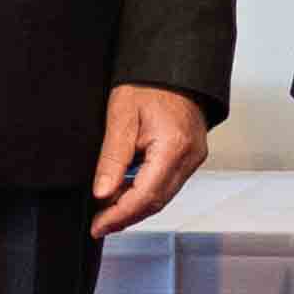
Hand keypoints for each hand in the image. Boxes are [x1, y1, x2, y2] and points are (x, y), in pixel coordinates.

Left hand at [91, 83, 207, 239]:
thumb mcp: (120, 116)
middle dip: (126, 216)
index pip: (145, 196)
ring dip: (135, 206)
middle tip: (100, 224)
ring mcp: (194, 158)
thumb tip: (102, 192)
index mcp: (174, 147)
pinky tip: (126, 192)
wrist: (172, 67)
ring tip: (108, 209)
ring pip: (163, 196)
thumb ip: (112, 157)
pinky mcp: (191, 156)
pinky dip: (146, 192)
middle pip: (156, 202)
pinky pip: (168, 184)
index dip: (120, 215)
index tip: (99, 226)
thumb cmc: (148, 84)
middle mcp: (190, 157)